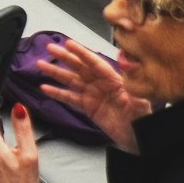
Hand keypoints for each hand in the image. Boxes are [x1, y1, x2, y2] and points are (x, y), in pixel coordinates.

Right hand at [35, 37, 149, 152]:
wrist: (138, 139)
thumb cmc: (142, 120)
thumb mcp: (141, 104)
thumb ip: (134, 89)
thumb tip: (130, 70)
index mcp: (114, 80)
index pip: (95, 63)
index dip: (82, 53)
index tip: (69, 43)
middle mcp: (102, 84)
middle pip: (80, 68)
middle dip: (65, 58)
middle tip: (50, 48)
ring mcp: (93, 95)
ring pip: (71, 81)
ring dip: (56, 73)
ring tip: (41, 65)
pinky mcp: (88, 108)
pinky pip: (70, 98)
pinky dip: (57, 93)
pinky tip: (45, 88)